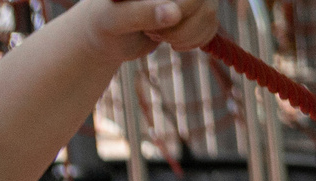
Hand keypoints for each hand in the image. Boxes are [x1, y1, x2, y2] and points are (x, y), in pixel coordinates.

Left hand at [80, 0, 219, 60]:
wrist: (107, 36)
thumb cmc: (104, 24)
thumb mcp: (115, 20)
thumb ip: (141, 13)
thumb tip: (174, 12)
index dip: (183, 7)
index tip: (155, 26)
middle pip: (203, 1)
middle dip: (183, 26)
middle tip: (152, 33)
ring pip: (210, 13)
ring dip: (189, 36)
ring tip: (158, 36)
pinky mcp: (193, 10)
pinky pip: (211, 26)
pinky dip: (196, 40)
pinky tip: (173, 41)